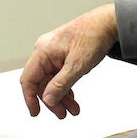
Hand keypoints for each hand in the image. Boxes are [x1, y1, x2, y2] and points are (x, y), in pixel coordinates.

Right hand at [20, 4, 117, 118]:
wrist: (108, 24)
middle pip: (41, 82)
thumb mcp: (76, 66)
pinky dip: (64, 87)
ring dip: (60, 96)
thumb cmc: (93, 37)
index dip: (30, 98)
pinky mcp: (61, 54)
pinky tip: (72, 98)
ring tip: (72, 109)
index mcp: (43, 51)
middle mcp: (44, 51)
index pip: (28, 79)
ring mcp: (53, 52)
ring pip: (50, 80)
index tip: (35, 112)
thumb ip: (60, 85)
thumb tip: (47, 100)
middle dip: (51, 100)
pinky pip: (57, 75)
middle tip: (62, 114)